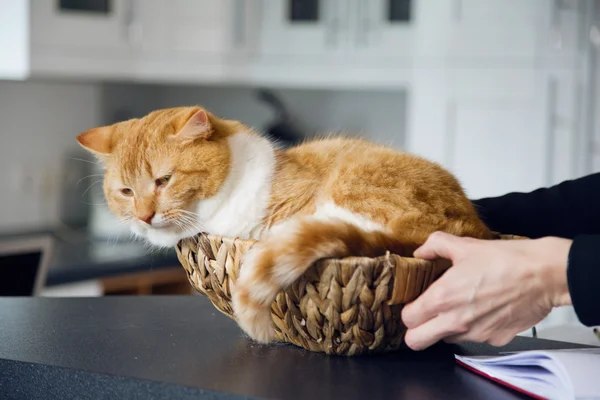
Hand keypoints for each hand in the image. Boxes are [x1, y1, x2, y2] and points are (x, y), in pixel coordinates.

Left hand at [401, 232, 572, 350]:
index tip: (415, 302)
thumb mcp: (464, 245)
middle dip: (416, 330)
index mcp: (442, 298)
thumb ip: (435, 245)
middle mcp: (455, 321)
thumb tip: (421, 251)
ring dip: (446, 327)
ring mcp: (476, 334)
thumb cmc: (505, 259)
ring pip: (446, 340)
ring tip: (460, 306)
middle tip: (425, 315)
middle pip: (416, 342)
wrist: (544, 275)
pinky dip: (475, 328)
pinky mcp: (495, 339)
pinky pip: (476, 338)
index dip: (408, 310)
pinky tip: (485, 309)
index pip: (407, 319)